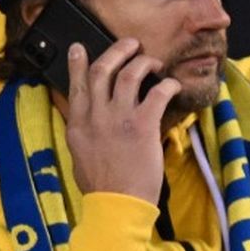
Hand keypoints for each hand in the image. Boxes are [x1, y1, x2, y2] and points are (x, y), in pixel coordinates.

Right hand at [61, 37, 181, 201]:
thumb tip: (89, 120)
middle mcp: (95, 116)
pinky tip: (173, 85)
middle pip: (103, 69)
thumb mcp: (80, 156)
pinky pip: (158, 92)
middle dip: (118, 51)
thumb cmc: (101, 188)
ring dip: (144, 61)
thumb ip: (84, 133)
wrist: (117, 205)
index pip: (76, 86)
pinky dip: (168, 84)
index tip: (78, 48)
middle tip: (130, 45)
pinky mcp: (143, 125)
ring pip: (130, 73)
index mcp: (78, 125)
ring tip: (153, 61)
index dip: (78, 64)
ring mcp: (119, 118)